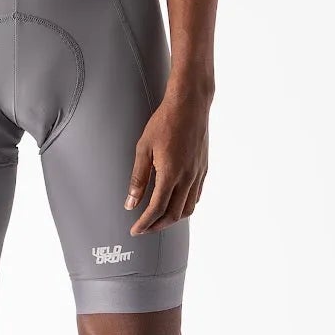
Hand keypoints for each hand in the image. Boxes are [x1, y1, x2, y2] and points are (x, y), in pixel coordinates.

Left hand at [124, 84, 209, 233]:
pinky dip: (185, 205)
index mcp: (170, 174)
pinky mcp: (204, 168)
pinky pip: (196, 195)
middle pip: (174, 214)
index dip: (145, 223)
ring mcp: (198, 174)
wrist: (190, 104)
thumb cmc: (165, 121)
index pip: (157, 209)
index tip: (135, 230)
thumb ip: (138, 178)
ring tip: (158, 218)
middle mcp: (187, 177)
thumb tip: (131, 202)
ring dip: (173, 218)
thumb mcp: (143, 148)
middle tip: (144, 228)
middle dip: (157, 226)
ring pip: (188, 208)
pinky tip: (176, 202)